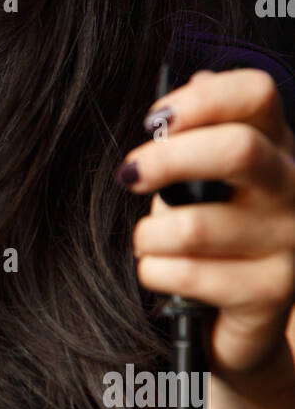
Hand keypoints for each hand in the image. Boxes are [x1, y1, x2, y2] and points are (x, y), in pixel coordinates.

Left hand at [117, 69, 294, 384]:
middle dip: (168, 159)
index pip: (256, 94)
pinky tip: (159, 272)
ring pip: (196, 226)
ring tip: (146, 241)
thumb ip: (197, 133)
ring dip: (149, 235)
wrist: (240, 318)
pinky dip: (155, 272)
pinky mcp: (271, 293)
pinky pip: (188, 274)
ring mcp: (288, 241)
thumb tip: (182, 90)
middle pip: (238, 150)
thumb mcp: (207, 177)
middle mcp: (293, 188)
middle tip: (130, 175)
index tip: (156, 120)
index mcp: (276, 145)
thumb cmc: (213, 231)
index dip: (201, 99)